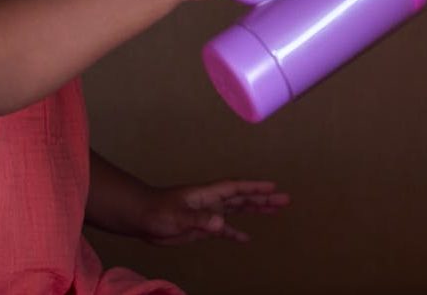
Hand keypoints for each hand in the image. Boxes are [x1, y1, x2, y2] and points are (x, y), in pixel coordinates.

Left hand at [137, 179, 289, 245]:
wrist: (140, 217)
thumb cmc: (157, 212)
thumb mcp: (178, 216)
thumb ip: (199, 219)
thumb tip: (222, 223)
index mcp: (207, 194)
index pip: (236, 189)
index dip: (254, 187)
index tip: (274, 187)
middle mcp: (211, 201)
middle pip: (242, 198)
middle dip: (263, 198)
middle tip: (285, 199)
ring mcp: (207, 213)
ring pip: (237, 210)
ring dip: (255, 210)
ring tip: (275, 211)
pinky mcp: (201, 227)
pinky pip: (224, 229)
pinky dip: (235, 233)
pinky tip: (247, 239)